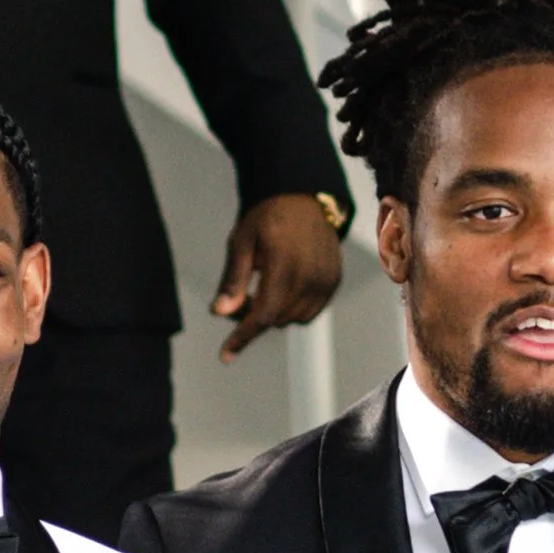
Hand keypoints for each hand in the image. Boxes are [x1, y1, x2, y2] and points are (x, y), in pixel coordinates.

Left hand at [210, 193, 344, 356]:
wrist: (304, 198)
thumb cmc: (267, 217)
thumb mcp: (242, 242)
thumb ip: (233, 280)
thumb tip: (220, 313)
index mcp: (284, 262)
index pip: (264, 313)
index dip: (243, 336)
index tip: (226, 355)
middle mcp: (310, 274)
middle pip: (275, 318)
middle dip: (252, 317)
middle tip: (240, 297)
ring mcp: (326, 280)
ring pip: (292, 319)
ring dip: (273, 314)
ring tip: (262, 287)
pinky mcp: (333, 282)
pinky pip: (308, 312)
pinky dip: (291, 309)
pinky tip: (282, 288)